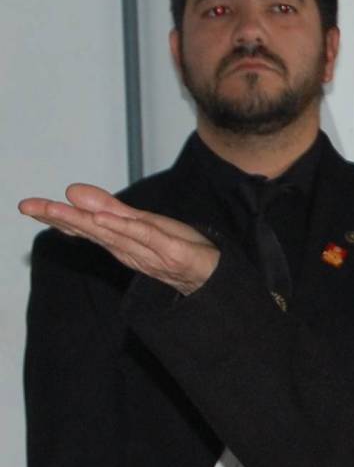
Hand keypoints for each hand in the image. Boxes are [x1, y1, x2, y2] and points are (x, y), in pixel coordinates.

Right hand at [19, 184, 218, 294]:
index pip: (84, 226)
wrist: (211, 274)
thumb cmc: (176, 247)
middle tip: (32, 207)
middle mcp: (130, 247)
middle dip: (61, 218)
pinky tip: (105, 219)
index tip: (29, 207)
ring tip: (61, 209)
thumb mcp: (142, 224)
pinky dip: (126, 228)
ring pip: (114, 234)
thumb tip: (74, 191)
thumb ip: (109, 209)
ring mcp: (150, 251)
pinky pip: (147, 238)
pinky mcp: (173, 252)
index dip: (56, 216)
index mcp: (120, 240)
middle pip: (92, 230)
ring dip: (86, 221)